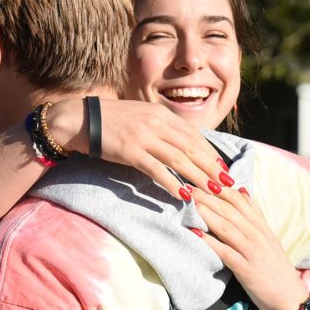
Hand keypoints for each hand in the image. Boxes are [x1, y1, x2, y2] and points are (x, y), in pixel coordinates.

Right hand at [48, 98, 232, 201]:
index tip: (222, 167)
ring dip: (198, 176)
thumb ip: (161, 126)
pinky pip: (156, 169)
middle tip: (227, 183)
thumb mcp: (141, 116)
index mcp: (160, 114)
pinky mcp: (130, 151)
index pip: (193, 134)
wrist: (81, 119)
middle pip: (191, 147)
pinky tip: (183, 195)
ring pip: (179, 159)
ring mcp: (143, 136)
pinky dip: (172, 183)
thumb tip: (182, 143)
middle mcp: (156, 123)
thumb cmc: (112, 120)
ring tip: (213, 191)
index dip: (210, 152)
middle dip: (211, 166)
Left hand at [193, 186, 308, 309]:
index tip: (202, 177)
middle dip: (207, 197)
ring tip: (190, 204)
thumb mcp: (267, 235)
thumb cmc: (274, 266)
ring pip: (226, 227)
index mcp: (261, 225)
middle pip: (229, 210)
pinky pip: (225, 252)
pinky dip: (210, 242)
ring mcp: (252, 251)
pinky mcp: (246, 269)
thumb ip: (254, 214)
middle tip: (189, 187)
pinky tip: (196, 234)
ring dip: (207, 214)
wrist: (290, 298)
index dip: (220, 187)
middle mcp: (257, 235)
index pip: (238, 199)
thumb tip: (241, 190)